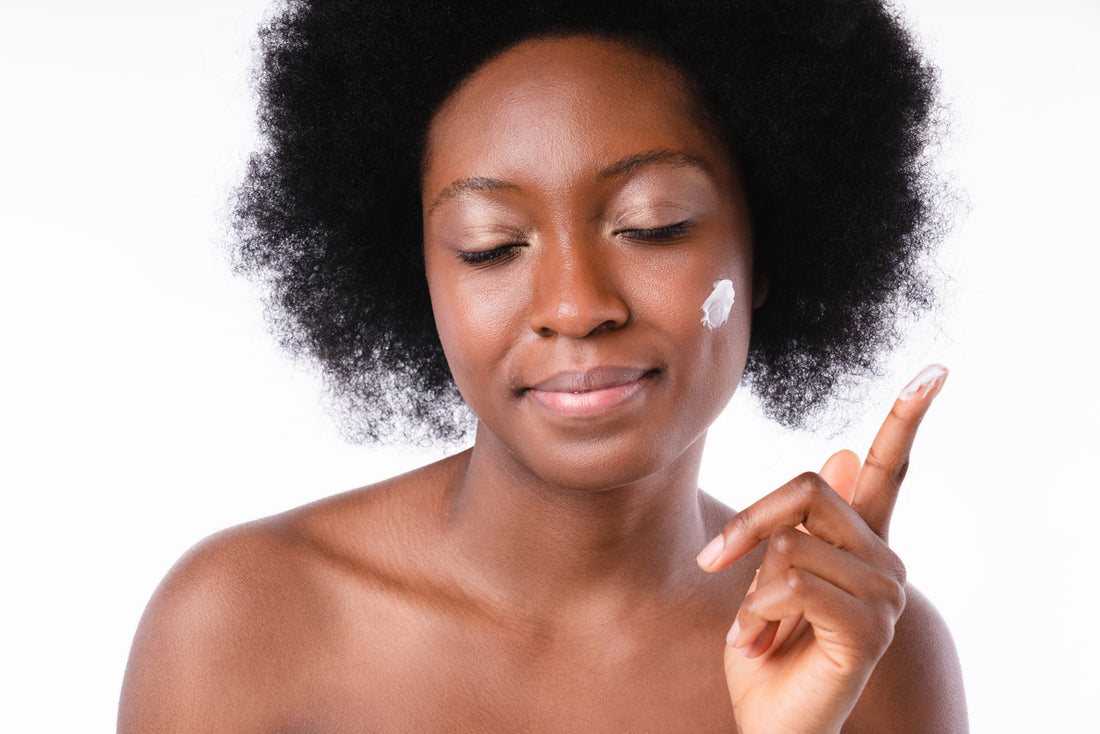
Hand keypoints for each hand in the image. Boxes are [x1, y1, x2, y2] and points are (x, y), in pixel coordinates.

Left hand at [696, 365, 948, 733]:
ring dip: (752, 589)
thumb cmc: (768, 652)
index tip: (934, 370)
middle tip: (716, 564)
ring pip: (792, 542)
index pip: (891, 469)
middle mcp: (883, 563)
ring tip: (758, 630)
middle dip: (748, 524)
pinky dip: (758, 613)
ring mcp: (882, 597)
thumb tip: (843, 453)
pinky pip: (794, 583)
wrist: (770, 724)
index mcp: (860, 544)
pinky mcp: (866, 629)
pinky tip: (760, 644)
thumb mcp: (768, 577)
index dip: (908, 418)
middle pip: (809, 487)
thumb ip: (801, 524)